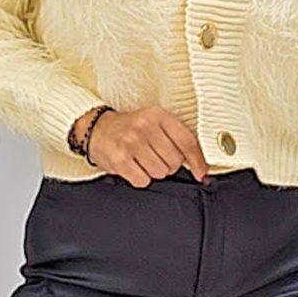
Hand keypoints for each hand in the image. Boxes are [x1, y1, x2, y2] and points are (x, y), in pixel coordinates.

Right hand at [79, 105, 210, 185]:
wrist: (96, 129)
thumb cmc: (129, 129)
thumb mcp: (154, 123)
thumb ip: (175, 139)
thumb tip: (199, 166)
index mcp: (158, 115)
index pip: (187, 141)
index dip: (197, 161)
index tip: (201, 173)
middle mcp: (145, 127)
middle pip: (174, 161)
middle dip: (168, 165)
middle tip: (154, 157)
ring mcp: (131, 143)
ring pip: (159, 173)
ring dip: (153, 172)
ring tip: (142, 161)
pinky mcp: (120, 159)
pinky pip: (142, 180)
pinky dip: (140, 178)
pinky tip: (133, 167)